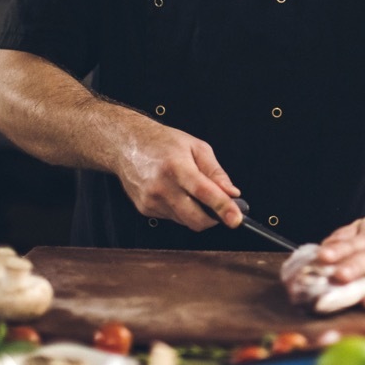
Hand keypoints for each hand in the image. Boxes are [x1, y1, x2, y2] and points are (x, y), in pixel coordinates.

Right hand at [113, 121, 241, 230]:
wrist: (127, 145)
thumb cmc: (163, 143)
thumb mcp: (197, 147)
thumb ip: (216, 172)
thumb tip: (232, 193)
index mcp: (176, 167)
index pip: (203, 192)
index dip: (222, 207)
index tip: (236, 218)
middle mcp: (161, 187)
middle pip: (195, 218)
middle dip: (214, 218)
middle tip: (222, 208)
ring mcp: (151, 201)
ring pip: (185, 221)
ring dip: (197, 213)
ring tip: (193, 191)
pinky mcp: (145, 210)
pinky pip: (173, 218)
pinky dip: (182, 211)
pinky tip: (178, 194)